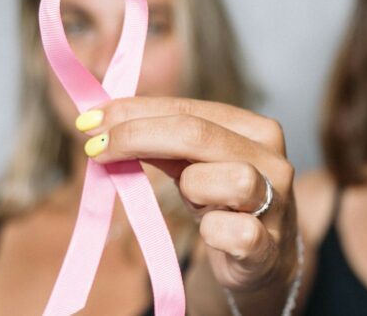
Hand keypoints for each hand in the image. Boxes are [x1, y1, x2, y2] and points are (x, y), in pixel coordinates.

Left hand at [77, 97, 297, 291]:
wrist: (262, 258)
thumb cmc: (223, 205)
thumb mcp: (195, 167)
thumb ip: (161, 143)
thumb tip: (102, 122)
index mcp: (256, 130)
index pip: (189, 108)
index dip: (135, 111)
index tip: (90, 120)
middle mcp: (272, 160)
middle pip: (199, 134)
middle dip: (137, 136)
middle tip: (96, 147)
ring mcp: (276, 203)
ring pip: (231, 179)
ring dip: (194, 188)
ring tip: (192, 199)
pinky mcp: (269, 246)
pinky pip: (238, 233)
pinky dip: (215, 232)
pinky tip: (210, 231)